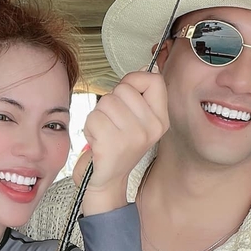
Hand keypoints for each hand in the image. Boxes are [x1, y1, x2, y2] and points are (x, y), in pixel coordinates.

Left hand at [75, 70, 167, 213]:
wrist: (107, 182)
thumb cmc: (117, 148)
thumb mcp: (136, 121)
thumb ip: (140, 95)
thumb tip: (145, 68)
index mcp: (160, 120)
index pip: (154, 80)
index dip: (134, 80)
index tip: (126, 94)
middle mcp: (151, 128)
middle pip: (124, 89)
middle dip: (111, 102)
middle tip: (112, 124)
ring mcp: (134, 137)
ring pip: (106, 101)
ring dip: (98, 116)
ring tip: (104, 133)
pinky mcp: (113, 144)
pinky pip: (94, 117)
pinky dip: (89, 127)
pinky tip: (97, 142)